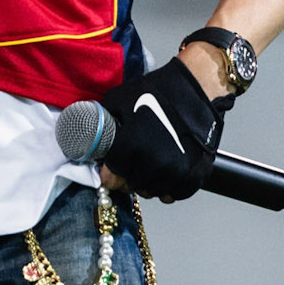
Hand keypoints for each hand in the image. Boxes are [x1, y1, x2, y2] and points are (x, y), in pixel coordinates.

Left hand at [96, 57, 227, 203]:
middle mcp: (152, 164)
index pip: (110, 181)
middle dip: (129, 176)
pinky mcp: (194, 175)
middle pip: (131, 187)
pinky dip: (170, 187)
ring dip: (149, 182)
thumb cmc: (157, 93)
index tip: (113, 167)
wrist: (194, 89)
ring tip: (152, 162)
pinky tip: (168, 171)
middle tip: (134, 161)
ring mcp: (174, 172)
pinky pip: (175, 194)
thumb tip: (89, 138)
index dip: (110, 173)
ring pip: (153, 192)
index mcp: (129, 148)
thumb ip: (102, 124)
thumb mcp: (118, 100)